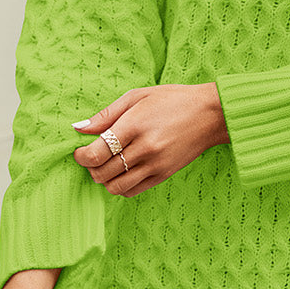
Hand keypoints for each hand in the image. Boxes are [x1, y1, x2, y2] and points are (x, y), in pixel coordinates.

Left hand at [72, 82, 229, 197]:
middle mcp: (145, 148)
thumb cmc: (172, 100)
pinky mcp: (163, 175)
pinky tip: (122, 172)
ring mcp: (155, 165)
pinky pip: (132, 191)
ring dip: (104, 179)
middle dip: (90, 167)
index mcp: (135, 125)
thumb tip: (79, 128)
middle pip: (102, 172)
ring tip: (106, 165)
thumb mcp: (137, 96)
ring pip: (115, 187)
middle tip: (91, 157)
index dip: (81, 156)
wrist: (210, 114)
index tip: (79, 151)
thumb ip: (106, 114)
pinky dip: (120, 186)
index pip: (96, 153)